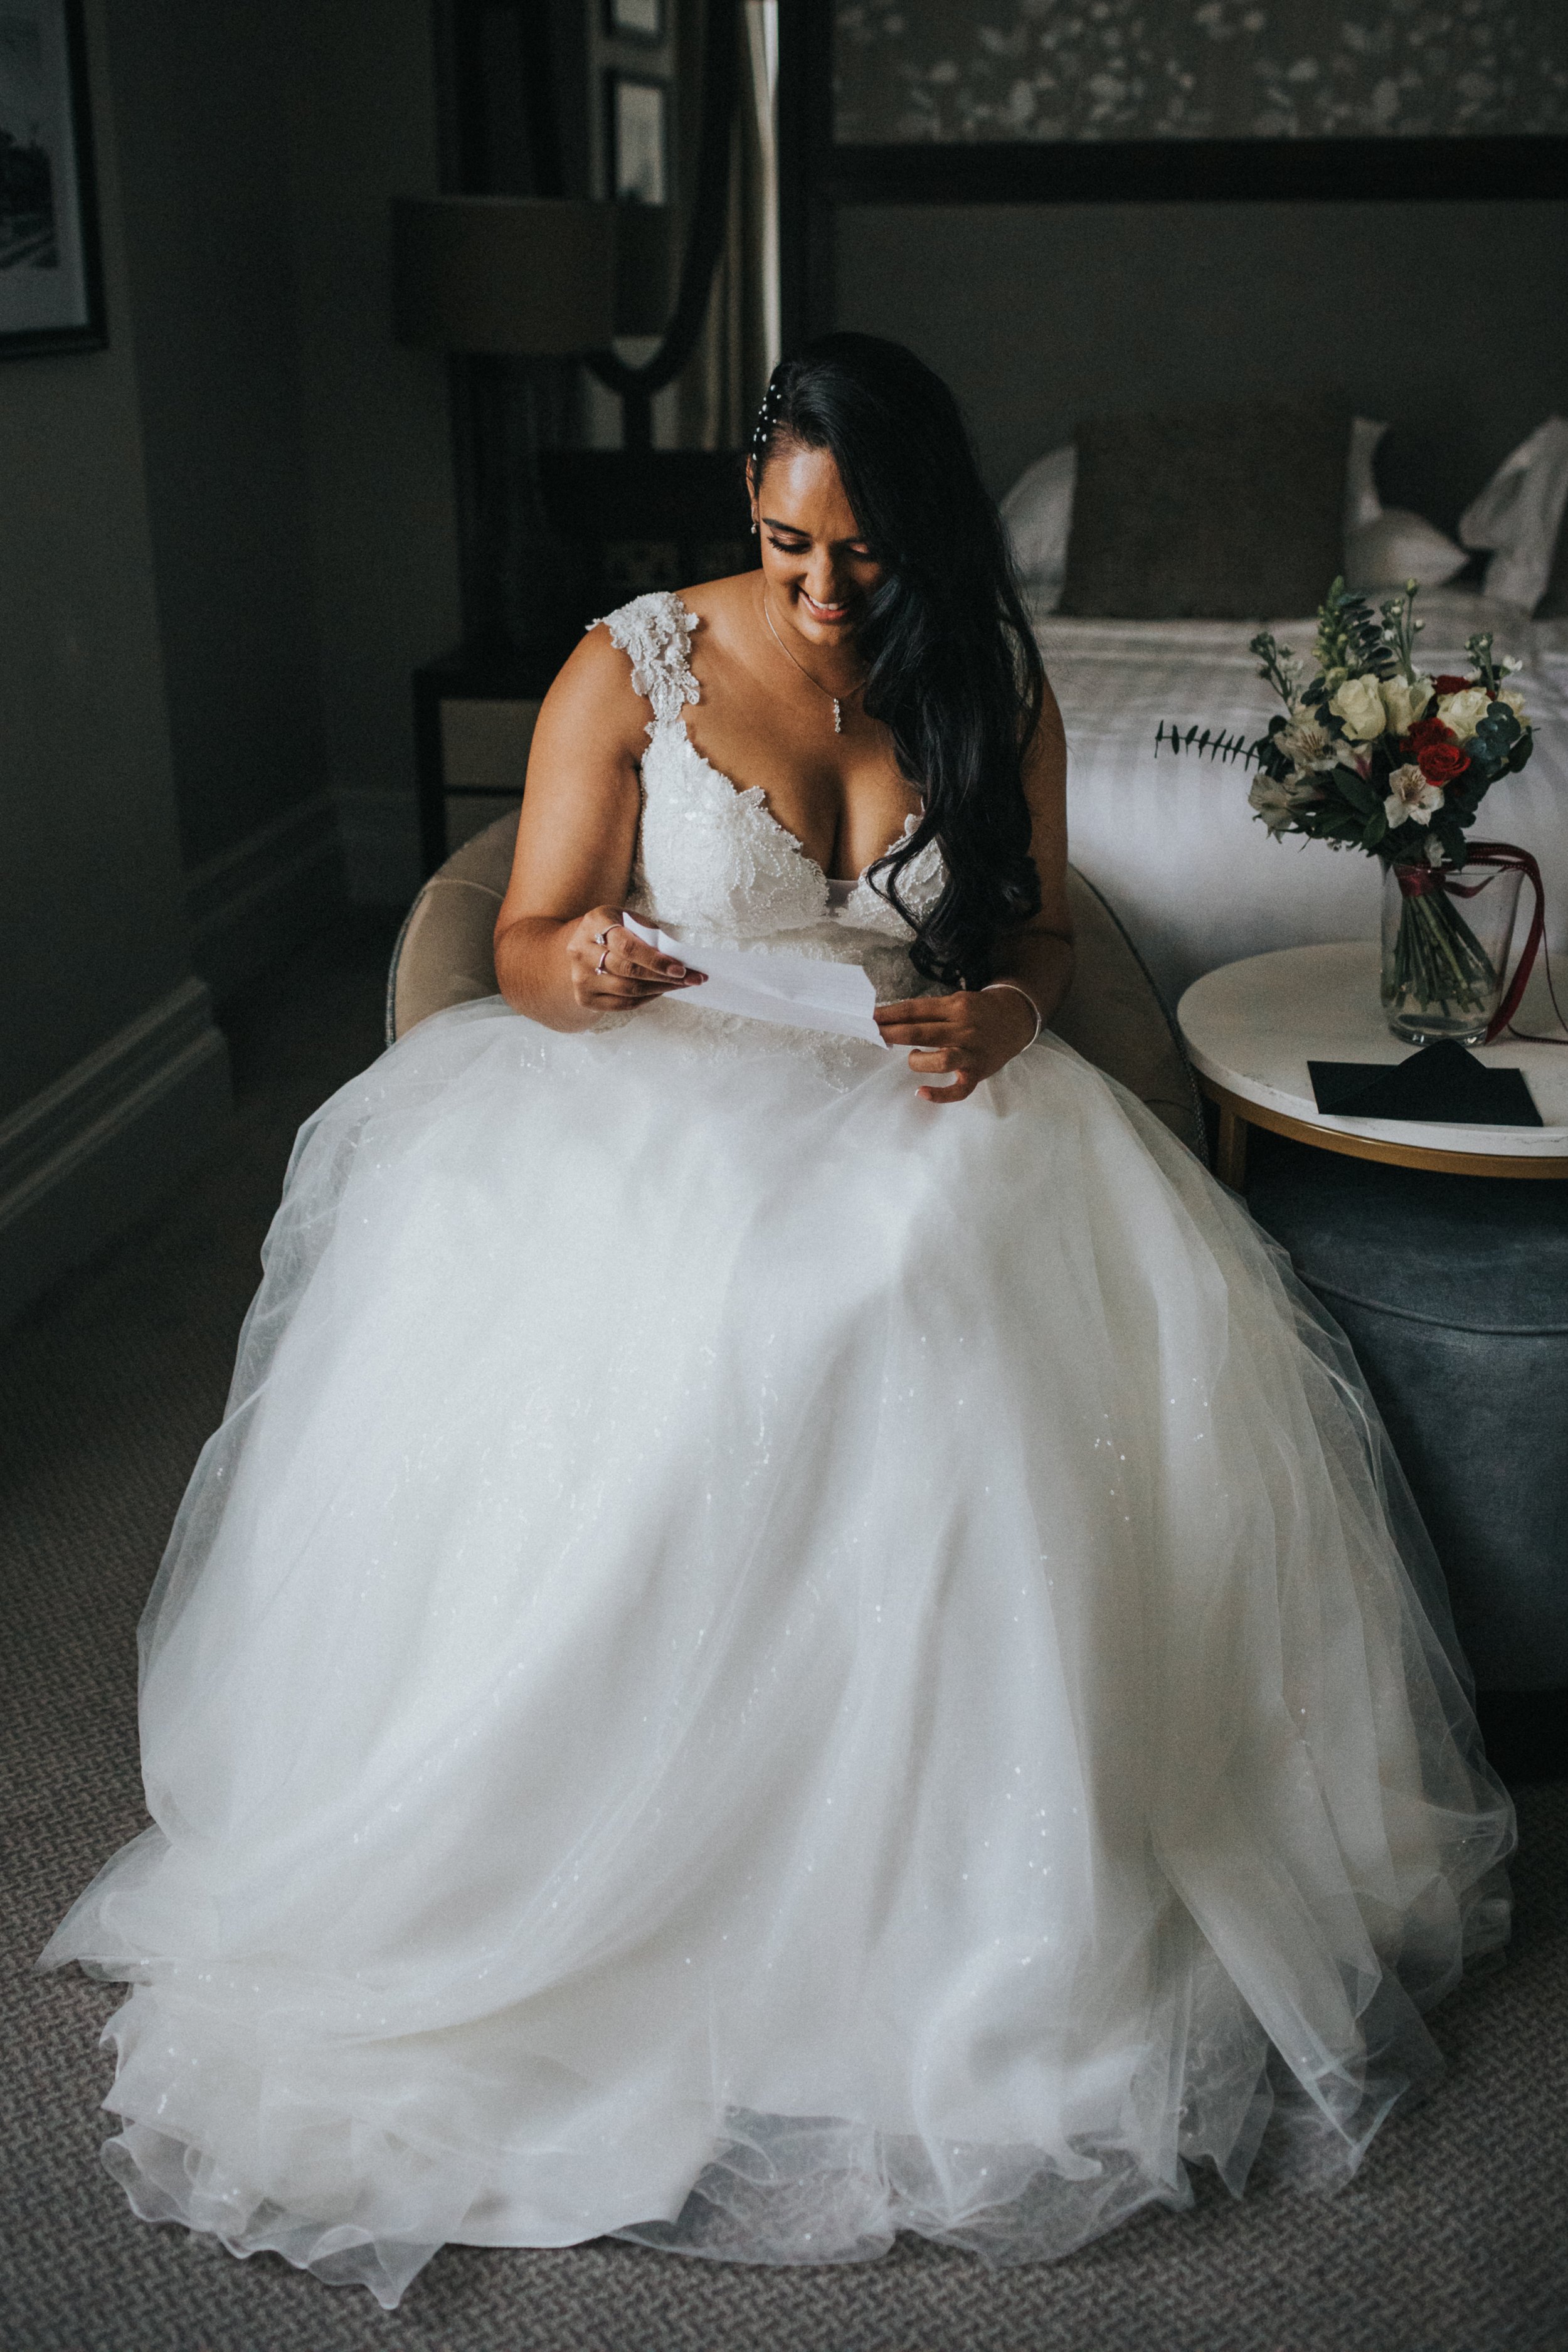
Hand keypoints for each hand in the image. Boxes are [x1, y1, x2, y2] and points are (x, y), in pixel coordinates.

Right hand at [566, 908, 704, 1015]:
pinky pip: (622, 1004)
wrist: (580, 945)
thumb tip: (677, 958)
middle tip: (692, 979)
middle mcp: (581, 951)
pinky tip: (660, 991)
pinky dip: (646, 999)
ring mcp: (580, 977)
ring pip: (627, 990)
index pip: (628, 947)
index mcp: (595, 923)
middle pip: (629, 971)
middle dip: (664, 977)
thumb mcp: (628, 920)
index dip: (656, 961)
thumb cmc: (614, 929)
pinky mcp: (584, 997)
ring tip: (681, 985)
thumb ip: (647, 934)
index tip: (681, 969)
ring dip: (660, 989)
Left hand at [874, 986, 1036, 1104]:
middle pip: (922, 1032)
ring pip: (940, 1060)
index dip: (891, 1014)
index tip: (871, 1017)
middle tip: (875, 1034)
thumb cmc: (979, 1011)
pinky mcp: (978, 1073)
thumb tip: (895, 1020)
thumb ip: (931, 1012)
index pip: (916, 1010)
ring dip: (918, 1061)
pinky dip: (939, 1095)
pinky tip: (921, 1093)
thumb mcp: (957, 1001)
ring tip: (913, 1057)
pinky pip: (958, 1090)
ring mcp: (972, 1053)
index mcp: (956, 1007)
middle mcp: (964, 1029)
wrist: (1017, 1020)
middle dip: (893, 1033)